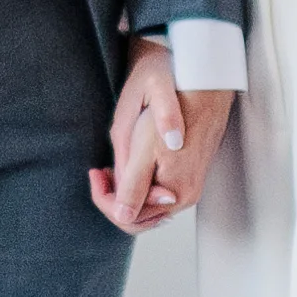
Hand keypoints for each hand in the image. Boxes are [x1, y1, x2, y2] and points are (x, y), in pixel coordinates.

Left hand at [90, 41, 231, 233]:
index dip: (104, 198)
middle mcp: (185, 195)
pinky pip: (156, 188)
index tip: (94, 172)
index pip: (128, 217)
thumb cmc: (173, 107)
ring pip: (146, 201)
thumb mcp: (143, 148)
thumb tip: (122, 217)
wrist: (202, 79)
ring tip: (111, 164)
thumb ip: (132, 187)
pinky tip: (129, 159)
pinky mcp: (188, 172)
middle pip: (138, 214)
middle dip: (113, 196)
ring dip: (124, 189)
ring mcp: (188, 185)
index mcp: (175, 194)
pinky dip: (137, 181)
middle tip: (99, 170)